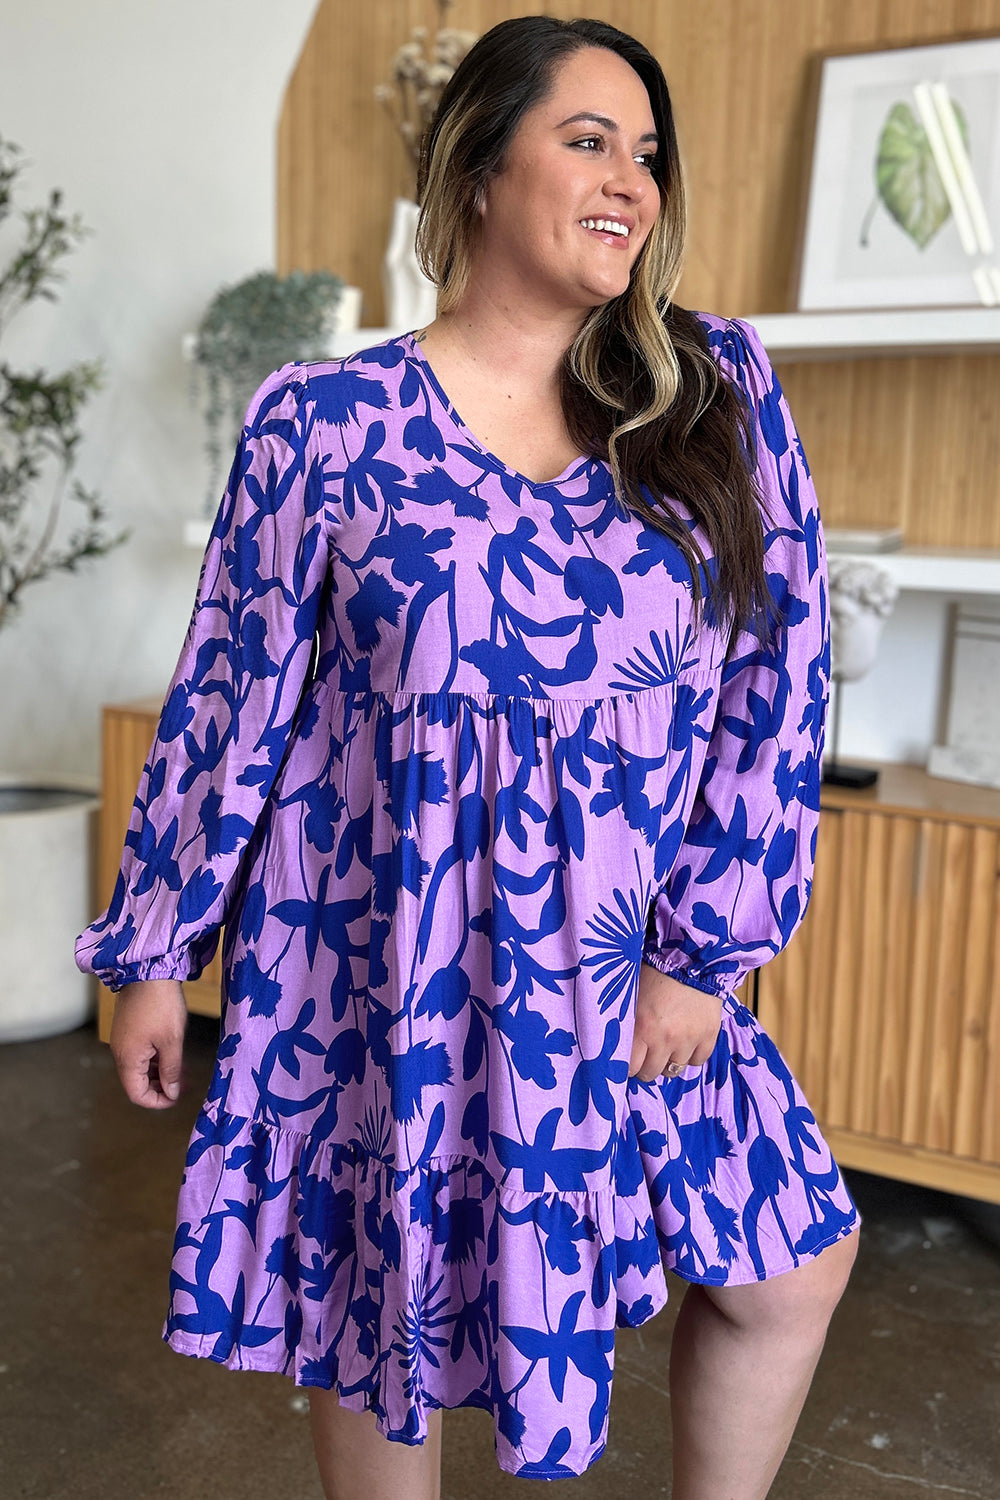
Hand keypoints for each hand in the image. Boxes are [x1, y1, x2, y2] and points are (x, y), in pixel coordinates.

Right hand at [109, 979, 187, 1108]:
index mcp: (127, 1059)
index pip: (136, 1094)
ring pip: (139, 1067)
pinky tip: (171, 1053)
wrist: (148, 971)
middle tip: (182, 1084)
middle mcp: (120, 1052)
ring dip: (158, 1072)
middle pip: (136, 1082)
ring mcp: (123, 1039)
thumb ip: (171, 1070)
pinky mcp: (128, 1029)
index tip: (175, 1098)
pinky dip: (154, 1058)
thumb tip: (171, 1093)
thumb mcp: (172, 1041)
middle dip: (159, 1087)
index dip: (156, 1101)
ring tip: (180, 1070)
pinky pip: (139, 1053)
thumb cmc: (161, 1004)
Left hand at [629, 964, 721, 1081]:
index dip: (627, 1065)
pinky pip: (697, 1061)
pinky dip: (691, 1054)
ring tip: (666, 1045)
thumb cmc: (655, 974)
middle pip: (651, 1073)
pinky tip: (685, 1041)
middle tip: (646, 1053)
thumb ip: (626, 1022)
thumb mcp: (632, 996)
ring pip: (674, 1069)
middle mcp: (665, 1039)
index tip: (628, 1059)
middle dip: (646, 1065)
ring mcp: (689, 1040)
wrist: (692, 958)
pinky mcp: (709, 1036)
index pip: (630, 1067)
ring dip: (668, 1060)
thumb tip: (615, 1044)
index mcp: (642, 1028)